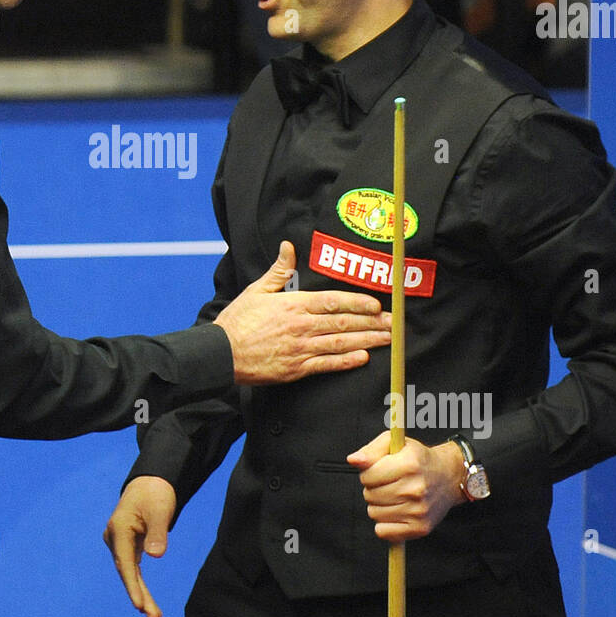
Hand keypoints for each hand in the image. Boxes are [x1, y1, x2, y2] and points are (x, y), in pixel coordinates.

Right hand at [103, 476, 176, 616]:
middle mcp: (114, 537)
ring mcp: (119, 542)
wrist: (149, 483)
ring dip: (140, 593)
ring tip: (155, 615)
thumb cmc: (155, 493)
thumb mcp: (160, 510)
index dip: (132, 585)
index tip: (139, 604)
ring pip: (129, 572)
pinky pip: (132, 568)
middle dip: (139, 595)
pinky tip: (146, 601)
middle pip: (126, 571)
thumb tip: (155, 556)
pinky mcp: (126, 546)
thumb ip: (157, 532)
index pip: (125, 561)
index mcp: (119, 527)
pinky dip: (139, 584)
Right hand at [213, 241, 391, 384]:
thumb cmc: (238, 321)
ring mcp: (300, 349)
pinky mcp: (296, 369)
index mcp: (293, 305)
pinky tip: (363, 358)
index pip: (332, 301)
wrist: (221, 354)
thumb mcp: (256, 290)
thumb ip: (278, 270)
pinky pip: (327, 365)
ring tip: (387, 340)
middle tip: (394, 323)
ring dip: (367, 340)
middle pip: (344, 323)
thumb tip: (289, 247)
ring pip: (341, 343)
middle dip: (372, 322)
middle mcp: (301, 326)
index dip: (357, 302)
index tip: (376, 304)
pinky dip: (346, 362)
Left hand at [347, 433, 465, 541]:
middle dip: (373, 488)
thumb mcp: (394, 444)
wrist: (448, 477)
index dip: (368, 473)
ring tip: (393, 495)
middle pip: (370, 495)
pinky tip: (395, 511)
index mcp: (409, 464)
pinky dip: (384, 523)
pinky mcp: (420, 527)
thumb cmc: (417, 459)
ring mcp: (419, 510)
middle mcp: (415, 488)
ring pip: (374, 513)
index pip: (367, 476)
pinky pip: (384, 532)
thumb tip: (353, 460)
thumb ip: (371, 450)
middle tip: (388, 483)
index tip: (378, 471)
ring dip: (378, 505)